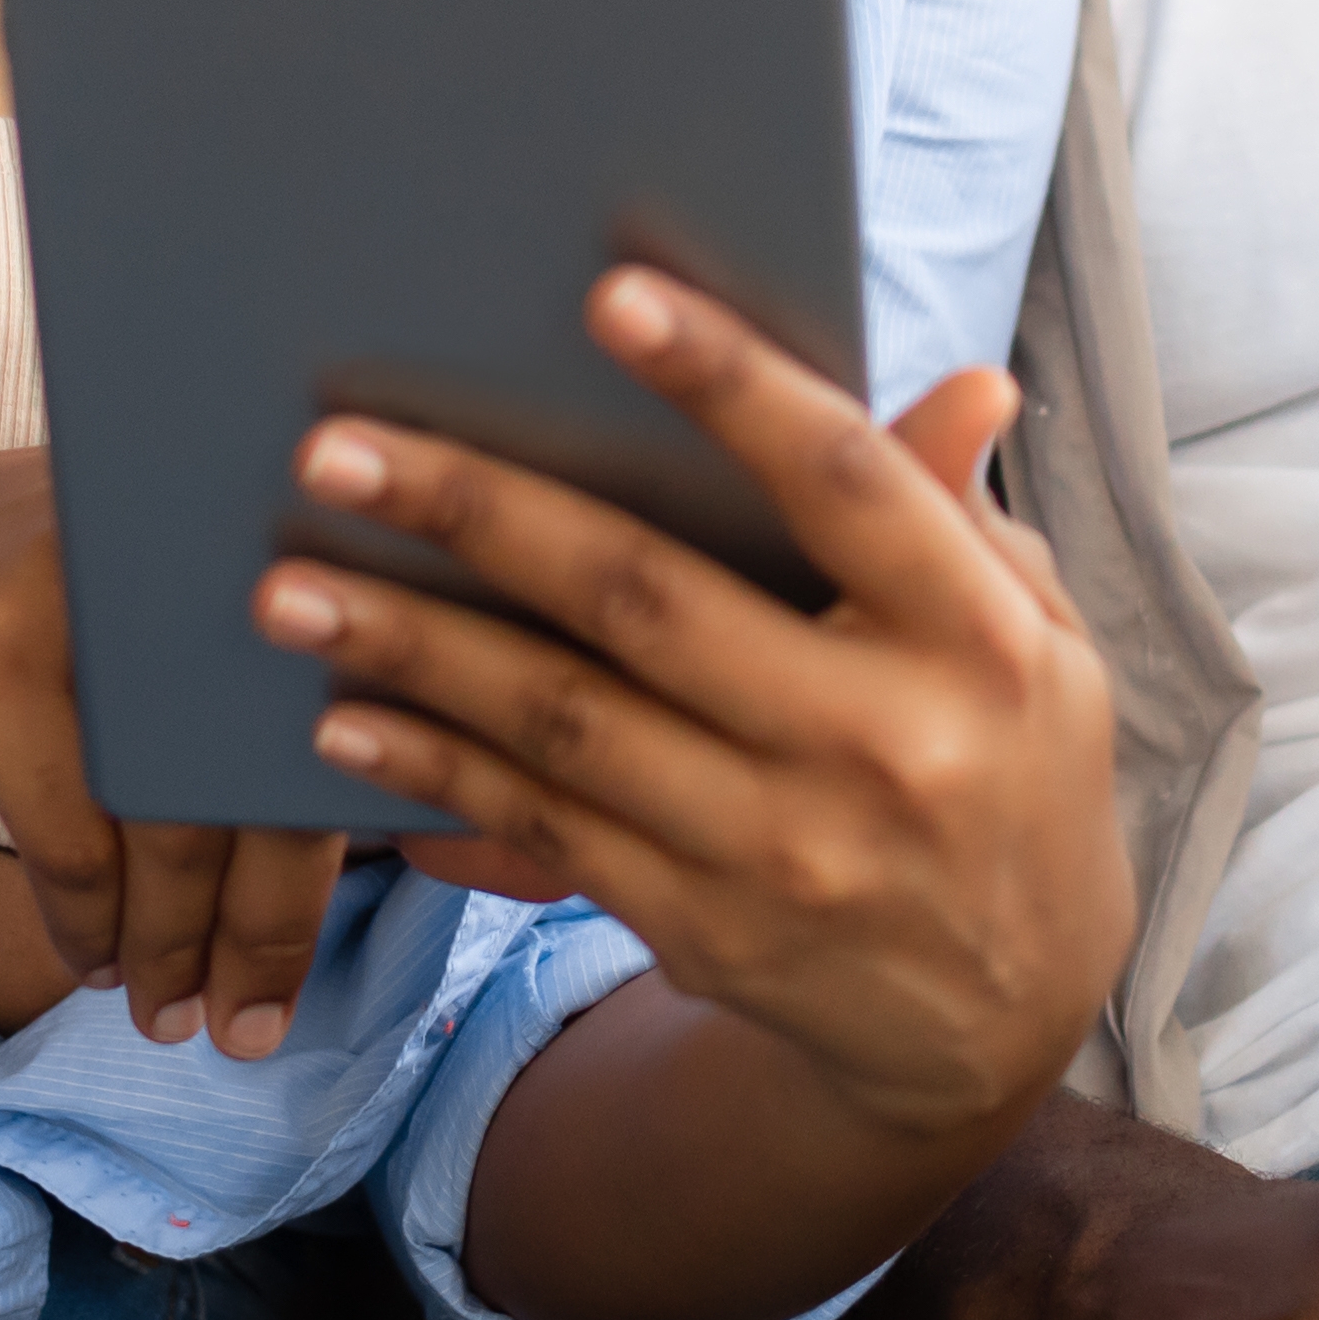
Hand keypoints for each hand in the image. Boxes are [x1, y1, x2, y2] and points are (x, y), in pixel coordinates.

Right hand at [0, 451, 352, 1057]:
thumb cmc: (100, 610)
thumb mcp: (214, 601)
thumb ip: (315, 671)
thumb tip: (454, 806)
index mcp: (289, 541)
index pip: (351, 725)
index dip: (336, 867)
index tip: (327, 962)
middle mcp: (202, 559)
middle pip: (258, 786)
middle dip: (256, 934)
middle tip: (245, 1034)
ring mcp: (92, 605)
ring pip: (161, 825)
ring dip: (167, 945)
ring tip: (166, 1016)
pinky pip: (66, 832)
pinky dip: (83, 920)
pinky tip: (94, 965)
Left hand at [245, 270, 1126, 1152]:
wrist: (999, 1020)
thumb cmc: (1002, 769)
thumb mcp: (1032, 642)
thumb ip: (958, 518)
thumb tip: (965, 384)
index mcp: (976, 639)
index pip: (842, 482)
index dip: (729, 385)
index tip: (609, 299)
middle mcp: (881, 744)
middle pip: (649, 600)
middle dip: (478, 515)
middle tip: (335, 450)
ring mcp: (783, 849)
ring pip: (564, 722)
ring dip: (412, 649)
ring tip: (286, 587)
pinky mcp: (705, 925)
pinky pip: (546, 827)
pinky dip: (437, 771)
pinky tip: (344, 720)